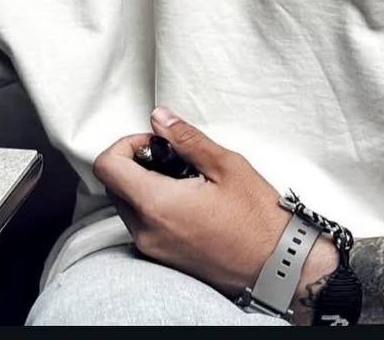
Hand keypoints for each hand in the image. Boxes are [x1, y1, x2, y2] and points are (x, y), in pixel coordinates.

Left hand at [93, 105, 291, 298]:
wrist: (276, 265)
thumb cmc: (256, 218)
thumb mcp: (225, 165)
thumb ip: (186, 139)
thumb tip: (159, 118)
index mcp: (156, 205)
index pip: (107, 166)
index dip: (127, 144)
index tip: (156, 142)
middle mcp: (146, 232)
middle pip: (114, 185)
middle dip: (137, 162)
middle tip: (173, 156)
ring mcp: (152, 249)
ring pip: (126, 205)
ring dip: (144, 183)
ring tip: (185, 178)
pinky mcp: (163, 259)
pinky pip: (142, 224)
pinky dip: (154, 205)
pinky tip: (189, 199)